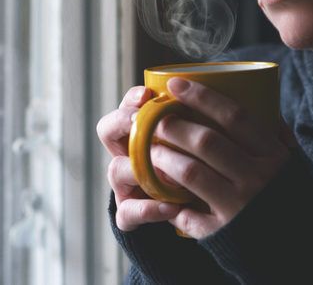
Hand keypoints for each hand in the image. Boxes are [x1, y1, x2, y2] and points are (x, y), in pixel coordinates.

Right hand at [97, 85, 182, 231]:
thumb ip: (193, 128)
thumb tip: (206, 106)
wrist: (188, 217)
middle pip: (107, 130)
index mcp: (139, 134)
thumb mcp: (193, 147)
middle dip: (120, 121)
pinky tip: (171, 207)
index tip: (147, 95)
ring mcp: (123, 185)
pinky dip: (149, 209)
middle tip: (138, 120)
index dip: (131, 99)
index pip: (126, 107)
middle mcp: (125, 155)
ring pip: (115, 170)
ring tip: (166, 170)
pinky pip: (129, 211)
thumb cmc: (193, 171)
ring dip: (139, 168)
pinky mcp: (128, 214)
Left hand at [149, 77, 294, 238]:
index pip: (235, 116)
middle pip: (206, 141)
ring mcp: (239, 207)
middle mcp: (257, 179)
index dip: (201, 97)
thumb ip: (275, 135)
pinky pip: (187, 212)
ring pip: (189, 172)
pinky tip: (158, 191)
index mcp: (273, 156)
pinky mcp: (223, 232)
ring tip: (149, 149)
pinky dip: (170, 201)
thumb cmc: (289, 198)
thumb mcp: (291, 164)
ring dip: (163, 157)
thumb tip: (260, 99)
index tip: (175, 84)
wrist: (299, 249)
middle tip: (154, 118)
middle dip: (173, 125)